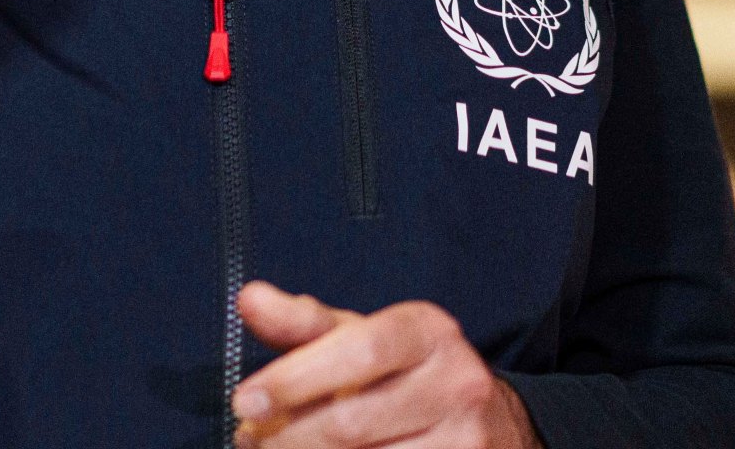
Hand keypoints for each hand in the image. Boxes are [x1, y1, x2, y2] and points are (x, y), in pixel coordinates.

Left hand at [233, 281, 542, 448]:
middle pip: (353, 421)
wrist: (489, 423)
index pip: (360, 350)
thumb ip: (304, 324)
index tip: (245, 401)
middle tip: (249, 440)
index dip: (297, 378)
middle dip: (288, 437)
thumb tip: (250, 299)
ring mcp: (466, 440)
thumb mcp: (361, 338)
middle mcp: (457, 383)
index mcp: (428, 333)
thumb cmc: (407, 376)